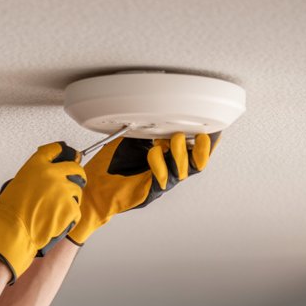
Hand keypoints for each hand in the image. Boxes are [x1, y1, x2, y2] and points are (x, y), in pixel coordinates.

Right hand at [0, 142, 85, 282]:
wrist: (14, 230)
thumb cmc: (11, 211)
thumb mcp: (18, 182)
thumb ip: (35, 175)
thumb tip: (46, 177)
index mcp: (37, 165)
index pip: (54, 150)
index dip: (60, 152)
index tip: (63, 153)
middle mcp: (52, 174)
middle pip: (75, 167)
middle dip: (76, 174)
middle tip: (74, 180)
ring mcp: (63, 190)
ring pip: (77, 190)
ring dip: (71, 197)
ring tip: (58, 208)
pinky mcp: (70, 206)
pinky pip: (76, 208)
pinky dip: (69, 215)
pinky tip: (58, 219)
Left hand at [66, 132, 217, 245]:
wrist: (92, 187)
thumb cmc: (110, 166)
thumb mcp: (130, 139)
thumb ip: (145, 129)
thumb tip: (156, 112)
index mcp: (166, 159)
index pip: (193, 151)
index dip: (206, 142)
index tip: (212, 128)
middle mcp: (167, 172)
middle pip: (196, 164)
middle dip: (203, 149)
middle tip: (201, 135)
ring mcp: (159, 184)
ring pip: (182, 171)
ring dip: (180, 153)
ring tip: (176, 139)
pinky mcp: (149, 193)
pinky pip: (162, 180)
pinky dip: (159, 163)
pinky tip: (153, 152)